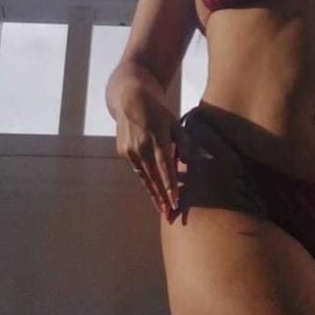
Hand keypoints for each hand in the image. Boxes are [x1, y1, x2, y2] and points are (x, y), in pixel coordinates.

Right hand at [116, 90, 198, 223]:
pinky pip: (137, 171)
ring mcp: (130, 150)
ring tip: (161, 210)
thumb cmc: (158, 113)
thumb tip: (190, 160)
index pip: (166, 168)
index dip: (170, 187)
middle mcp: (142, 147)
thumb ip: (184, 142)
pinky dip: (146, 182)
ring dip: (153, 194)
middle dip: (162, 198)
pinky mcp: (123, 152)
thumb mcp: (174, 123)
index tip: (175, 202)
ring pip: (144, 178)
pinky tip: (153, 193)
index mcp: (157, 139)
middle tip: (169, 215)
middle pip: (154, 178)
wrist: (130, 100)